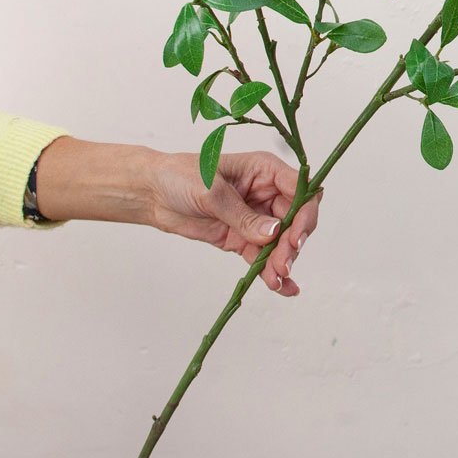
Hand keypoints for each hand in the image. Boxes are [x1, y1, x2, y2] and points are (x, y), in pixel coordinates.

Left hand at [148, 150, 320, 296]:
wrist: (154, 193)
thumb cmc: (181, 176)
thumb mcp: (212, 192)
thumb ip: (243, 216)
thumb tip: (273, 234)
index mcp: (265, 170)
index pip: (299, 190)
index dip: (304, 213)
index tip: (295, 237)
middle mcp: (266, 193)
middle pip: (295, 219)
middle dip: (293, 243)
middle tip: (284, 264)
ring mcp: (256, 218)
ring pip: (281, 242)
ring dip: (283, 261)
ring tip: (277, 279)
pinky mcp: (243, 238)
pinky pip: (263, 257)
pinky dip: (271, 272)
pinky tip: (281, 287)